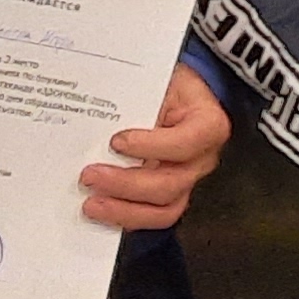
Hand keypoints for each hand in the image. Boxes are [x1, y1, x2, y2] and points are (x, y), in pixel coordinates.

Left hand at [80, 60, 232, 231]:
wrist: (178, 93)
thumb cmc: (169, 84)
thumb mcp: (159, 80)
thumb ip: (138, 101)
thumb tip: (97, 117)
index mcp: (208, 126)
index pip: (185, 143)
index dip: (150, 147)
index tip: (116, 141)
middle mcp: (202, 159)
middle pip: (170, 184)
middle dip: (125, 184)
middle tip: (90, 176)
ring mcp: (188, 181)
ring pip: (164, 210)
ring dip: (124, 210)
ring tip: (91, 203)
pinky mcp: (171, 194)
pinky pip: (152, 215)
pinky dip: (125, 217)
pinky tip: (102, 210)